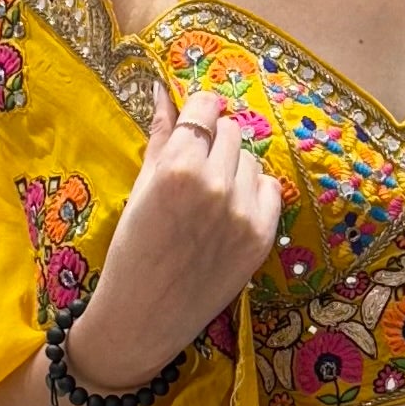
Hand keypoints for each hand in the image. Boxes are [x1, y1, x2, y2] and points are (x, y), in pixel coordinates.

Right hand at [67, 80, 283, 390]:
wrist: (145, 315)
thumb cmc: (133, 249)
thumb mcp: (141, 186)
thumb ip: (160, 135)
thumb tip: (163, 90)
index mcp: (178, 168)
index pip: (206, 108)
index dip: (200, 111)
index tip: (197, 121)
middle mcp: (214, 184)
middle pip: (231, 131)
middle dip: (215, 142)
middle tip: (198, 170)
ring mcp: (243, 211)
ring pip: (251, 159)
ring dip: (234, 168)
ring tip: (211, 198)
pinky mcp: (262, 235)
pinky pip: (271, 189)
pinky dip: (254, 193)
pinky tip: (231, 212)